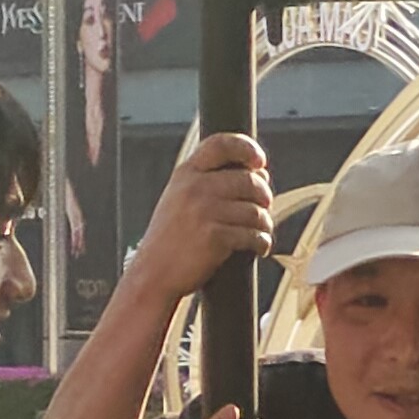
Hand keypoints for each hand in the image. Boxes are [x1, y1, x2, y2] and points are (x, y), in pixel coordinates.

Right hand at [131, 135, 272, 301]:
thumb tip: (256, 174)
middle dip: (264, 194)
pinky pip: (252, 234)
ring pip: (255, 210)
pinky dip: (261, 242)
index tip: (259, 161)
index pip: (220, 144)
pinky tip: (259, 246)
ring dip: (265, 222)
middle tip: (265, 206)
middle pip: (248, 180)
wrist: (153, 274)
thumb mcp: (177, 199)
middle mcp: (195, 188)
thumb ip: (205, 181)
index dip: (246, 147)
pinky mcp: (215, 237)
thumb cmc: (169, 240)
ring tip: (263, 230)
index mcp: (185, 174)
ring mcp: (205, 212)